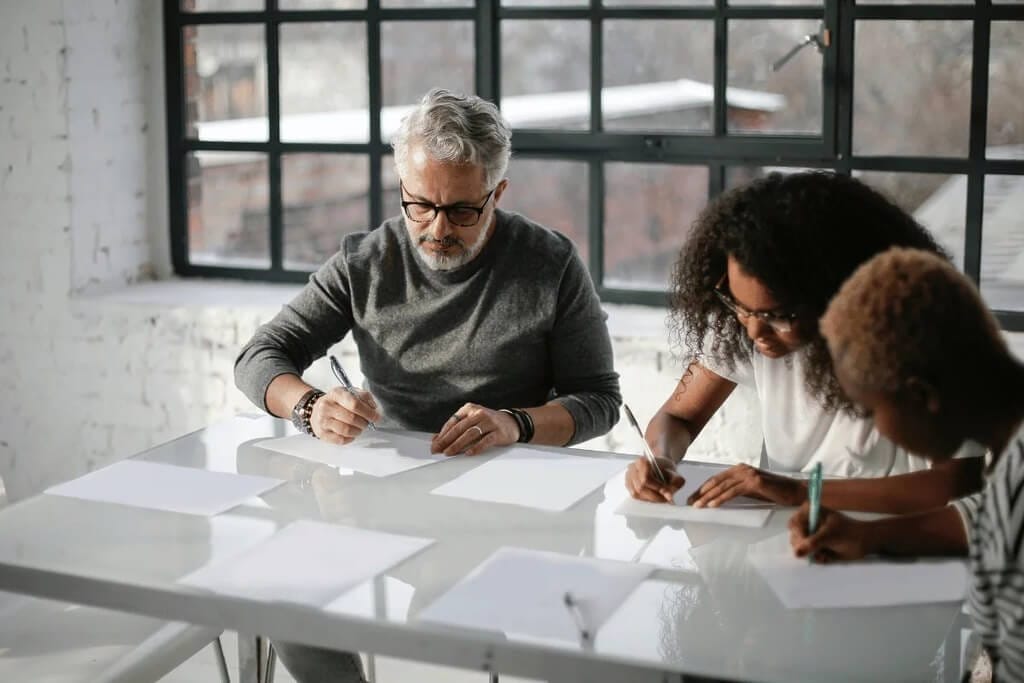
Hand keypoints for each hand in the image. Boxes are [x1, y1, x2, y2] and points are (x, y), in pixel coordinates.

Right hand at [310, 387, 380, 444]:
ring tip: (360, 428)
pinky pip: (340, 440)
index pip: (354, 403)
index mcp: (336, 394)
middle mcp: (326, 406)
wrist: (317, 409)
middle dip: (364, 422)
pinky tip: (351, 434)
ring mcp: (322, 421)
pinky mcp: (322, 433)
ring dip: (358, 431)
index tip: (376, 417)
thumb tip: (373, 408)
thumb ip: (364, 397)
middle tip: (368, 423)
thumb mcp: (351, 392)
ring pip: (346, 430)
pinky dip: (350, 438)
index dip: (368, 412)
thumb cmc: (338, 402)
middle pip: (351, 418)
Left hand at [431, 403, 519, 455]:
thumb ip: (455, 429)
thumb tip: (436, 440)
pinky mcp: (498, 432)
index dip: (442, 434)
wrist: (512, 422)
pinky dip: (476, 447)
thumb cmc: (487, 423)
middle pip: (460, 428)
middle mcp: (479, 413)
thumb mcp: (471, 421)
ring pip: (470, 434)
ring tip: (449, 452)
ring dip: (458, 444)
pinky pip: (485, 441)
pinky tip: (468, 453)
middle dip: (446, 440)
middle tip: (438, 450)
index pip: (452, 421)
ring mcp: (490, 422)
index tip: (434, 444)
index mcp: (470, 409)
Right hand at [625, 456, 684, 502]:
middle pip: (640, 488)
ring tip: (660, 497)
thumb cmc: (665, 468)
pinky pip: (634, 495)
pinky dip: (645, 498)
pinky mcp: (627, 484)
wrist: (659, 465)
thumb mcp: (674, 472)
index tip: (667, 493)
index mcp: (641, 461)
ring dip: (650, 498)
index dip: (657, 488)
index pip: (646, 479)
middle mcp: (632, 468)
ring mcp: (628, 476)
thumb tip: (669, 496)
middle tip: (666, 498)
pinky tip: (653, 496)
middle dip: (655, 496)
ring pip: (636, 493)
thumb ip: (676, 482)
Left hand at [687, 463, 804, 507]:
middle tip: (690, 503)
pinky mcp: (754, 481)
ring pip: (722, 486)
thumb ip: (736, 490)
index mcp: (739, 470)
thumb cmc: (773, 493)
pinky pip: (733, 491)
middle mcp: (741, 469)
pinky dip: (721, 498)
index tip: (693, 499)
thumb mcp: (750, 490)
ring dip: (708, 497)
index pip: (716, 479)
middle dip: (701, 493)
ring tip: (698, 506)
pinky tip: (712, 505)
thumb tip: (719, 498)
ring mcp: (748, 474)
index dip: (703, 489)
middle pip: (716, 482)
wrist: (794, 492)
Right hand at [788, 502, 872, 562]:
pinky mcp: (816, 546)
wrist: (865, 542)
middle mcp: (808, 522)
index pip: (794, 523)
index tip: (805, 542)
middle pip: (794, 535)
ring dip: (812, 553)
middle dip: (804, 546)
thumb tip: (796, 553)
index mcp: (810, 512)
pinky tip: (827, 556)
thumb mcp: (829, 536)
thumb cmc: (848, 533)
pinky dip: (817, 557)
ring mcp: (812, 535)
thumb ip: (811, 543)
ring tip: (824, 554)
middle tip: (816, 550)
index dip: (798, 534)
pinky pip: (809, 554)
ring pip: (800, 547)